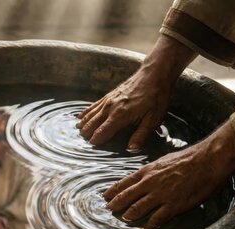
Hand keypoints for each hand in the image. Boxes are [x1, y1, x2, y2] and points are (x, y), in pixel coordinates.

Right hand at [77, 35, 196, 148]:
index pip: (102, 131)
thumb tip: (132, 148)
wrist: (154, 74)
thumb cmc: (156, 96)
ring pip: (91, 114)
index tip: (92, 147)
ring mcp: (108, 100)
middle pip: (92, 123)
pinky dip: (86, 112)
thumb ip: (141, 134)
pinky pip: (93, 105)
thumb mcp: (154, 118)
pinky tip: (80, 116)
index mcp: (120, 115)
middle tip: (83, 142)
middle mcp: (110, 107)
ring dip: (84, 123)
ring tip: (78, 131)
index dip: (96, 140)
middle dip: (86, 133)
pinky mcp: (109, 95)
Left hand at [103, 122, 234, 227]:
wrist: (207, 160)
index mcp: (148, 171)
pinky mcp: (173, 206)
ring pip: (137, 209)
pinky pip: (156, 219)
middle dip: (115, 205)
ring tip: (122, 220)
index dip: (113, 191)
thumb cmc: (189, 158)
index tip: (105, 196)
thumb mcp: (164, 161)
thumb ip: (153, 171)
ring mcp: (160, 195)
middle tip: (108, 210)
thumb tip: (145, 176)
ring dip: (128, 216)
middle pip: (126, 197)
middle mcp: (150, 184)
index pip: (124, 183)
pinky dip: (147, 226)